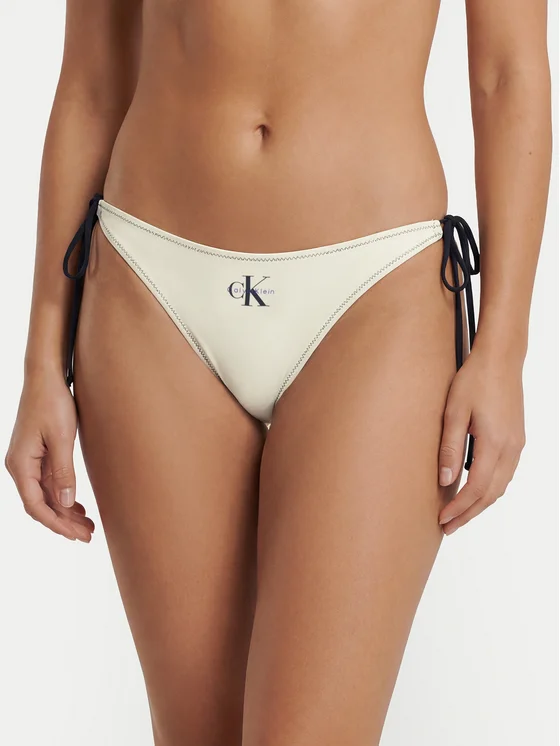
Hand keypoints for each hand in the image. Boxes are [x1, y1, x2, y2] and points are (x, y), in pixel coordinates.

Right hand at [5, 372, 94, 541]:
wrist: (46, 377)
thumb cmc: (52, 403)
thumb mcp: (62, 438)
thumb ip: (63, 472)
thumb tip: (65, 503)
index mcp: (21, 465)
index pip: (35, 505)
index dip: (56, 523)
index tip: (76, 535)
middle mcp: (20, 466)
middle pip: (41, 504)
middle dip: (64, 522)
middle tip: (89, 535)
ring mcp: (28, 461)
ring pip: (46, 495)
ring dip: (66, 512)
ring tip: (88, 525)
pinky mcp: (38, 454)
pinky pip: (48, 483)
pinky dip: (63, 496)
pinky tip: (78, 506)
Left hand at [438, 351, 525, 534]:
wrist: (500, 358)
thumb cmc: (474, 380)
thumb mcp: (454, 412)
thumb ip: (449, 448)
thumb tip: (445, 480)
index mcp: (494, 443)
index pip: (477, 489)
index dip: (459, 508)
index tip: (442, 520)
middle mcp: (511, 448)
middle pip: (491, 494)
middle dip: (469, 513)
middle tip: (448, 527)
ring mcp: (517, 444)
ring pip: (501, 486)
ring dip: (480, 503)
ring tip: (458, 513)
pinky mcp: (516, 438)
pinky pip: (505, 473)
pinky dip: (490, 488)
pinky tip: (474, 489)